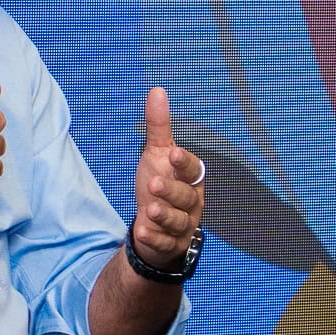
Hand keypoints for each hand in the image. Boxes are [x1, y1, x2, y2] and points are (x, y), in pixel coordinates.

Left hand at [130, 88, 204, 270]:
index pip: (193, 168)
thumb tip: (157, 90)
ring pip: (178, 221)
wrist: (156, 223)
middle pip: (186, 196)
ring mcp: (183, 224)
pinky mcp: (171, 244)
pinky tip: (142, 231)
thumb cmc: (160, 182)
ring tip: (149, 210)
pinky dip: (154, 237)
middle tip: (153, 184)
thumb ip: (158, 126)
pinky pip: (165, 242)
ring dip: (164, 215)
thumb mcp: (156, 154)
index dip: (183, 162)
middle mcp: (191, 201)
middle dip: (171, 191)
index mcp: (190, 177)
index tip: (172, 154)